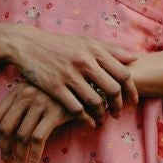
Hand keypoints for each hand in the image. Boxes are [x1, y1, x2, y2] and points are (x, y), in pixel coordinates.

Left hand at [0, 83, 74, 162]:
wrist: (86, 84)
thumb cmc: (61, 94)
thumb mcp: (38, 95)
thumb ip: (24, 111)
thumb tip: (9, 141)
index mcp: (18, 91)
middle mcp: (25, 95)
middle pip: (6, 128)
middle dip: (3, 150)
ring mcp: (39, 104)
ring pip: (20, 137)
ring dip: (17, 158)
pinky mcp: (54, 114)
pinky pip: (37, 140)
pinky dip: (32, 157)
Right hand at [5, 28, 138, 122]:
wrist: (27, 44)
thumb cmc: (60, 44)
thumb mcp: (85, 41)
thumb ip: (110, 49)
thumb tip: (134, 58)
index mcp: (94, 50)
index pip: (123, 73)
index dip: (132, 90)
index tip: (133, 101)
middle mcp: (84, 62)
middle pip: (112, 89)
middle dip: (118, 106)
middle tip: (117, 113)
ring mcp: (69, 75)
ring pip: (95, 101)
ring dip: (102, 114)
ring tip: (102, 119)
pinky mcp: (55, 87)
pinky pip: (76, 108)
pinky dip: (85, 118)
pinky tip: (88, 122)